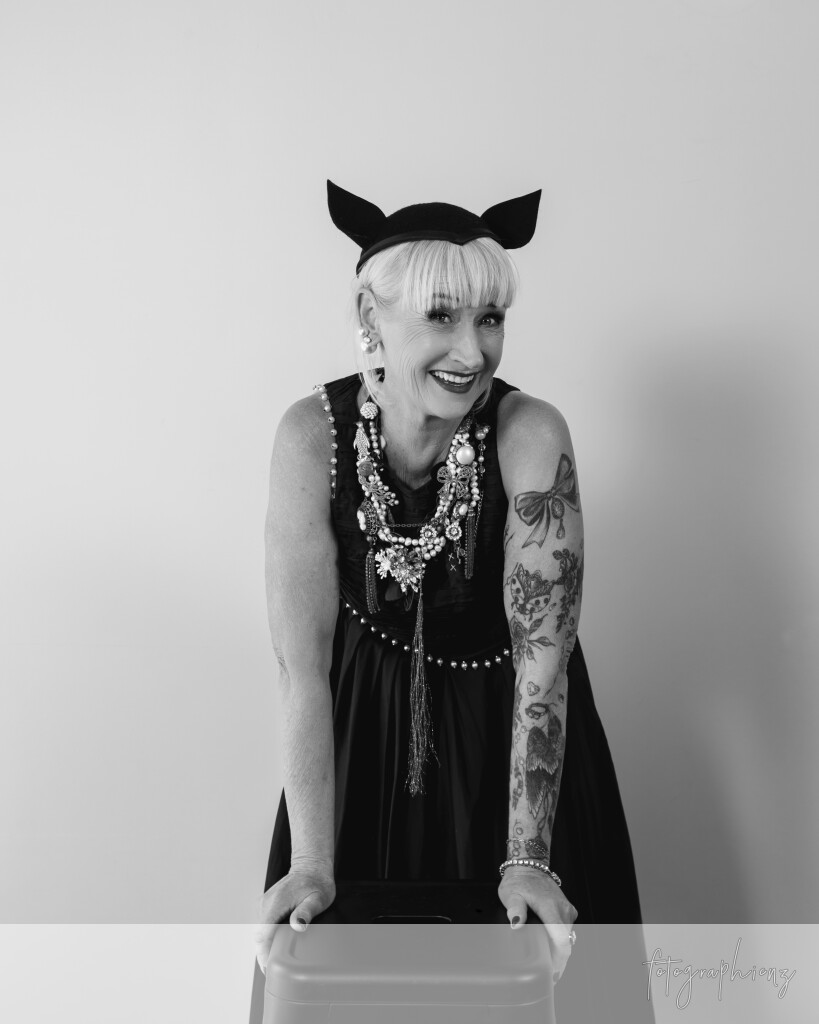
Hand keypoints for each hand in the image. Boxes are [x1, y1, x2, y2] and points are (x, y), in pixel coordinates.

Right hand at [254, 863, 336, 974]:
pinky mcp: (267, 906)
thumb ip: (307, 911)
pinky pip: (264, 927)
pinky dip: (268, 939)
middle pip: (258, 936)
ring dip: (265, 948)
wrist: (311, 867)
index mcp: (276, 902)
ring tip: (274, 964)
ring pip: (259, 932)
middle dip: (263, 955)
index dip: (263, 953)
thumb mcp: (318, 898)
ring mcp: (265, 905)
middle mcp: (266, 904)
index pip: (262, 933)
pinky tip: (276, 949)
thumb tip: (297, 925)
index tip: (269, 967)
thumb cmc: (316, 882)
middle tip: (273, 972)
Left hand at [498, 865, 577, 982]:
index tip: (552, 972)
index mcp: (550, 907)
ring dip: (560, 952)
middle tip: (548, 976)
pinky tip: (552, 949)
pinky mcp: (568, 910)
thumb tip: (516, 923)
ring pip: (568, 938)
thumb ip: (515, 908)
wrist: (529, 867)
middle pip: (566, 943)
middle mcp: (562, 909)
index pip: (561, 939)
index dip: (558, 959)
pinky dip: (561, 942)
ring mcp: (567, 910)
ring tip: (549, 966)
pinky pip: (567, 931)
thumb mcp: (511, 894)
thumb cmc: (519, 881)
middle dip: (559, 961)